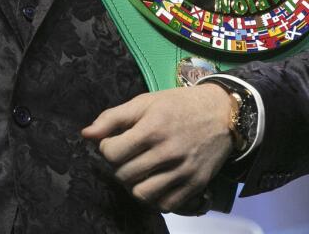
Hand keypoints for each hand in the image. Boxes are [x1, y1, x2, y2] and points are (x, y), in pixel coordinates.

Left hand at [81, 83, 234, 213]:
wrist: (223, 114)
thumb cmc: (178, 106)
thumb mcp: (144, 102)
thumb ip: (112, 117)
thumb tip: (85, 134)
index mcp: (152, 128)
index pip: (112, 153)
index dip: (107, 148)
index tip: (115, 142)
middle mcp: (168, 151)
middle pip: (124, 175)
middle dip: (119, 166)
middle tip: (128, 156)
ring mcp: (183, 171)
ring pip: (142, 194)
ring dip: (134, 185)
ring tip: (139, 171)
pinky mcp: (196, 184)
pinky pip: (165, 205)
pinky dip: (156, 198)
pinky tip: (155, 182)